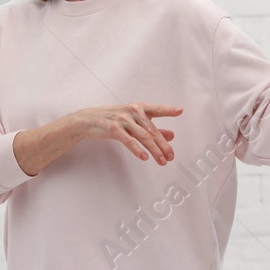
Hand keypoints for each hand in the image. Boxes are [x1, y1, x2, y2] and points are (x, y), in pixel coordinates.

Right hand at [67, 103, 181, 163]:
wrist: (89, 119)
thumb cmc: (114, 119)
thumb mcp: (134, 121)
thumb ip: (153, 128)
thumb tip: (171, 135)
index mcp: (138, 108)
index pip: (156, 109)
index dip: (168, 110)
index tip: (180, 111)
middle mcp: (132, 111)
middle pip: (152, 130)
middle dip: (163, 144)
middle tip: (171, 156)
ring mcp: (123, 120)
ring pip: (143, 136)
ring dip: (154, 150)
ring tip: (162, 161)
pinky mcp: (113, 129)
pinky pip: (128, 140)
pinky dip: (137, 149)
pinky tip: (144, 157)